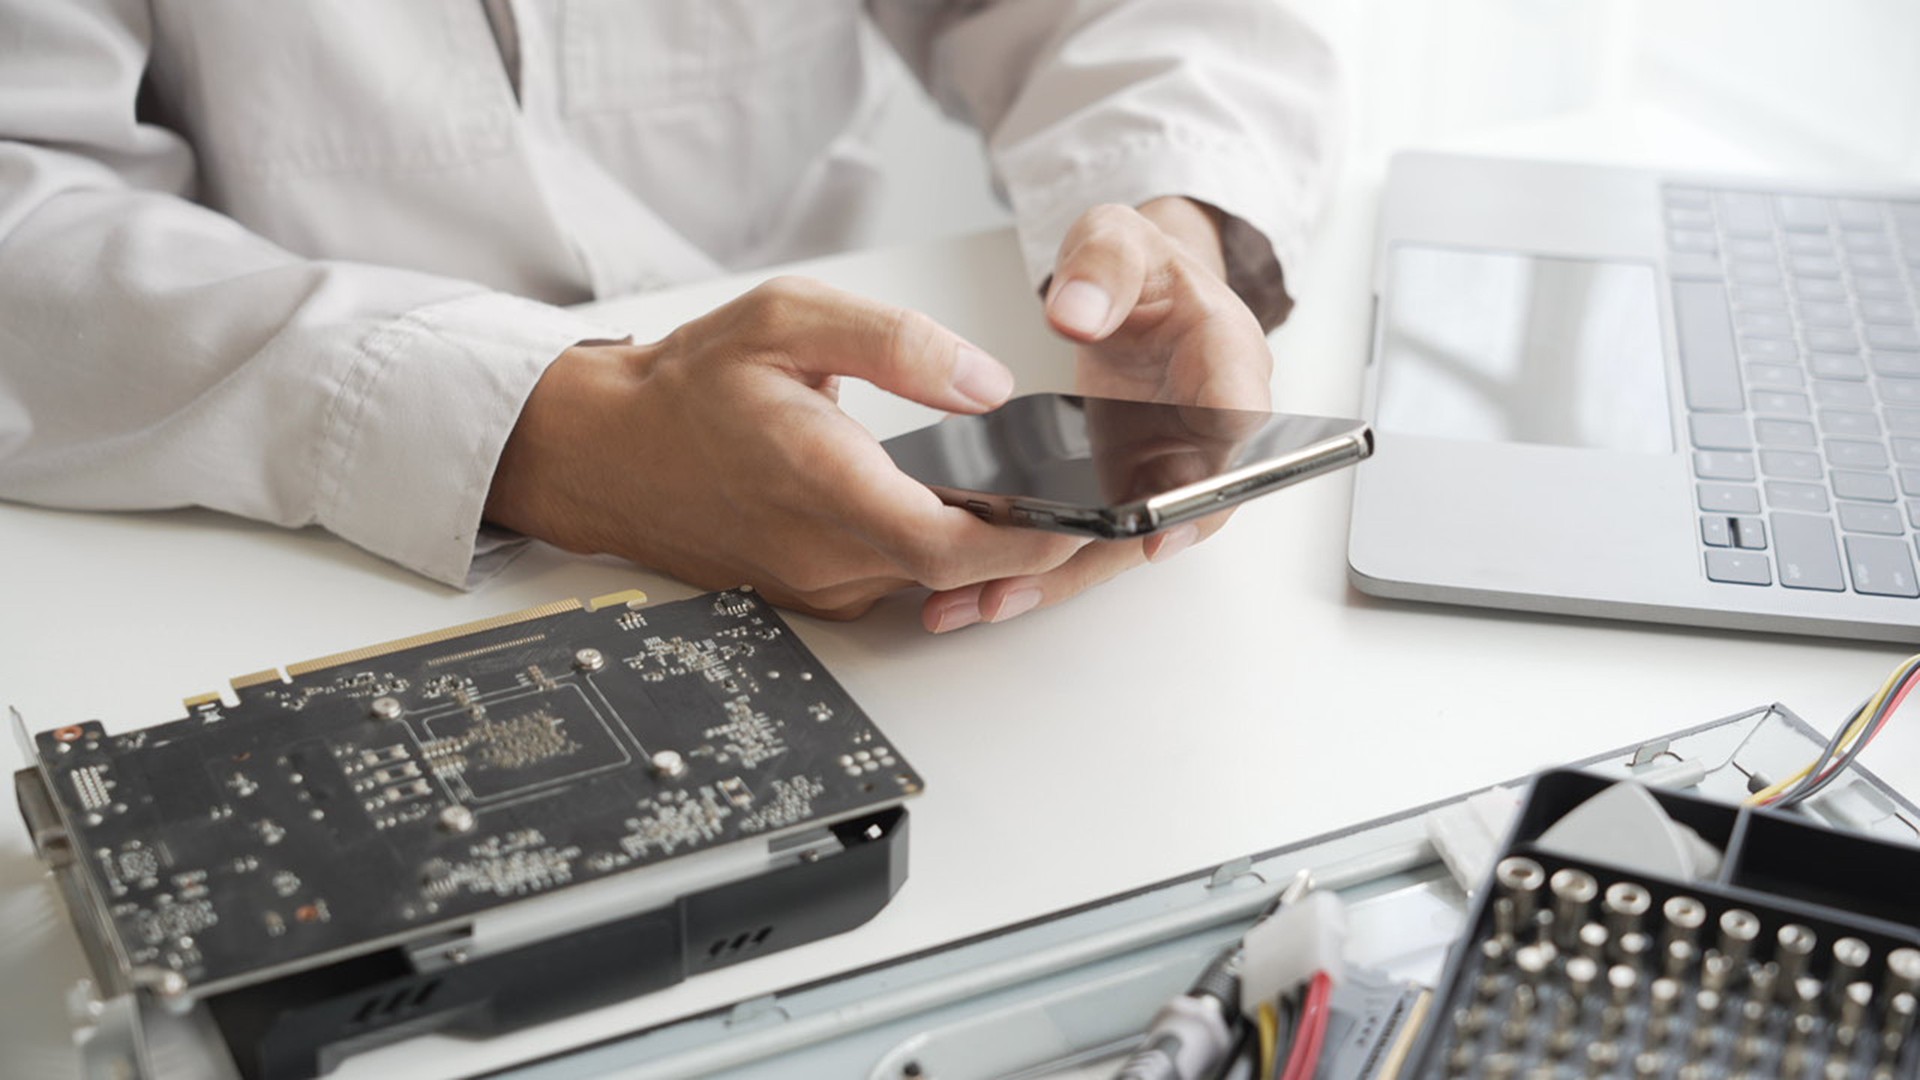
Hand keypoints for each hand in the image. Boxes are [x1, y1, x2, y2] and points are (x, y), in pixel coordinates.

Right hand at [484, 276, 1086, 619]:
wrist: (607, 452)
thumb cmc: (689, 386)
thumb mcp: (791, 319)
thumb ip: (898, 344)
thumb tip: (984, 383)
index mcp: (825, 483)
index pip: (952, 545)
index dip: (1031, 541)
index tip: (1082, 515)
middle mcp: (824, 553)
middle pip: (956, 572)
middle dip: (1028, 542)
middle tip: (1080, 497)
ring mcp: (817, 584)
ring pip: (929, 581)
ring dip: (982, 548)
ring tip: (1026, 493)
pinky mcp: (810, 595)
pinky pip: (894, 582)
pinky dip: (934, 552)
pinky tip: (952, 506)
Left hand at [920, 197, 1274, 632]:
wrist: (1138, 289)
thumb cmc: (1143, 267)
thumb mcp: (1120, 236)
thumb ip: (1103, 265)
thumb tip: (1074, 313)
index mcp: (1228, 360)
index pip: (1234, 423)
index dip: (1203, 485)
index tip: (1157, 529)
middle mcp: (1208, 430)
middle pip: (1170, 513)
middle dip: (1097, 559)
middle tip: (1026, 585)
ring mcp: (1167, 468)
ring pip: (1122, 541)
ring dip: (1051, 580)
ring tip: (975, 605)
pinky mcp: (1125, 487)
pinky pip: (1087, 537)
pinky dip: (1034, 566)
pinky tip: (972, 590)